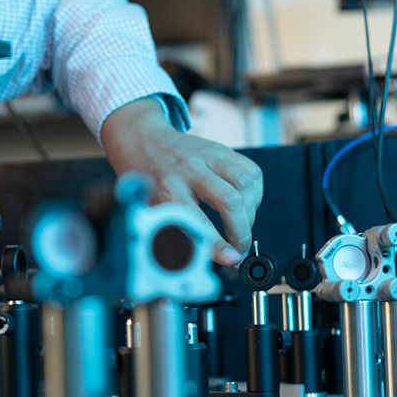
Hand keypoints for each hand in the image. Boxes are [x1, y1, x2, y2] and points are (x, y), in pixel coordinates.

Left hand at [100, 97, 262, 266]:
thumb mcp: (150, 206)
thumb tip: (201, 257)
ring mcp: (207, 156)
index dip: (218, 244)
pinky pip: (251, 171)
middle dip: (242, 232)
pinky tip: (246, 204)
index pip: (198, 221)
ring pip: (245, 185)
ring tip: (242, 225)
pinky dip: (255, 193)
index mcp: (167, 188)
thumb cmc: (145, 177)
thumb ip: (174, 231)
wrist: (141, 138)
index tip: (231, 258)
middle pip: (230, 201)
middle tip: (239, 247)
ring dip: (251, 212)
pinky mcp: (221, 149)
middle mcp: (189, 170)